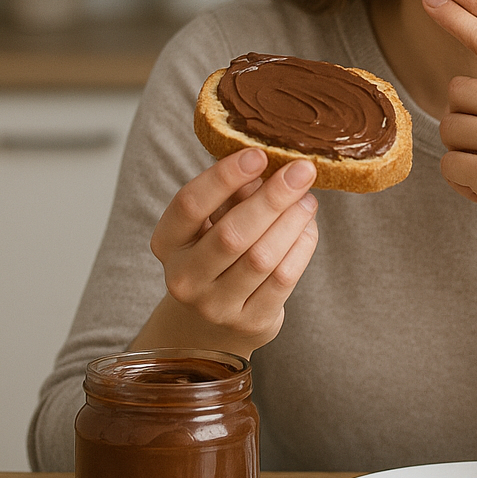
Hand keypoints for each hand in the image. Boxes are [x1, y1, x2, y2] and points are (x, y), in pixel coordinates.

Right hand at [134, 148, 318, 357]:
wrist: (214, 323)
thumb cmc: (217, 254)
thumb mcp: (213, 221)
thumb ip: (235, 194)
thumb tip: (273, 164)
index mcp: (167, 242)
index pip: (189, 205)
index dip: (224, 177)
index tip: (258, 155)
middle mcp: (184, 277)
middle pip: (232, 234)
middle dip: (272, 198)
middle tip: (302, 170)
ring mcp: (215, 306)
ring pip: (261, 258)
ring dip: (292, 222)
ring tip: (309, 199)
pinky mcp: (250, 322)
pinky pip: (283, 280)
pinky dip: (301, 247)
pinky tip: (308, 227)